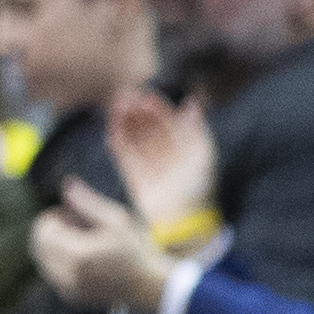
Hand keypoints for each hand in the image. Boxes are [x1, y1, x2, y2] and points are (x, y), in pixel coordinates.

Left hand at [29, 180, 170, 313]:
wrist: (150, 286)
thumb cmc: (137, 251)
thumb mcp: (116, 220)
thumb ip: (87, 203)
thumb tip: (66, 184)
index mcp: (77, 256)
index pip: (42, 230)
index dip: (55, 217)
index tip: (74, 216)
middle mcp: (68, 275)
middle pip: (38, 245)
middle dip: (52, 231)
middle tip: (77, 227)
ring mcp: (68, 289)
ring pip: (42, 259)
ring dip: (53, 246)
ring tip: (81, 242)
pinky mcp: (71, 296)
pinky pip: (51, 273)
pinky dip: (58, 261)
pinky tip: (82, 257)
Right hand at [105, 87, 215, 230]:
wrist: (183, 218)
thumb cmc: (198, 186)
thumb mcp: (202, 155)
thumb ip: (196, 129)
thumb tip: (192, 102)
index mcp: (182, 143)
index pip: (165, 119)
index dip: (154, 106)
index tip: (144, 96)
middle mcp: (165, 150)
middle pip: (146, 124)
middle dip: (135, 111)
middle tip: (122, 98)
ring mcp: (149, 162)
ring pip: (133, 137)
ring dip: (123, 123)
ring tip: (113, 111)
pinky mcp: (135, 175)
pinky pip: (124, 155)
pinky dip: (117, 144)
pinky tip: (111, 133)